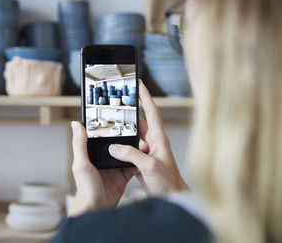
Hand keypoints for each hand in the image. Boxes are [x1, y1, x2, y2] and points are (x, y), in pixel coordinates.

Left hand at [68, 121, 148, 216]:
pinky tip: (144, 157)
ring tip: (144, 143)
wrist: (96, 210)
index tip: (120, 117)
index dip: (110, 126)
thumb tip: (76, 124)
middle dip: (128, 137)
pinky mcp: (123, 175)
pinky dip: (139, 161)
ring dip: (135, 148)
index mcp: (92, 152)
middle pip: (118, 142)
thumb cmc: (85, 189)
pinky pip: (133, 165)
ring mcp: (114, 166)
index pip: (102, 135)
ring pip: (127, 152)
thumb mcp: (81, 164)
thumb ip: (79, 144)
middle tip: (138, 132)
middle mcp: (103, 157)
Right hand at [108, 81, 187, 195]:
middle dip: (127, 114)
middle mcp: (153, 142)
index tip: (139, 83)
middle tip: (115, 105)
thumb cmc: (168, 182)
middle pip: (138, 123)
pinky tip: (111, 149)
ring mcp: (146, 152)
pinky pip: (128, 151)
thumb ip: (131, 155)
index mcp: (159, 138)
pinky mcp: (141, 162)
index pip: (151, 111)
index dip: (145, 96)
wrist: (172, 197)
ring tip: (109, 127)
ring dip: (121, 134)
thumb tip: (114, 147)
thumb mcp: (149, 166)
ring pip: (131, 138)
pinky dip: (120, 149)